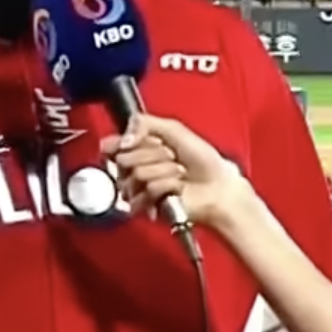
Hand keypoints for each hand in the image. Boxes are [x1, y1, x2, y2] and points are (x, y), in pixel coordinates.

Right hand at [104, 113, 255, 230]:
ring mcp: (140, 189)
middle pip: (124, 159)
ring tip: (178, 173)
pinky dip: (166, 187)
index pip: (114, 145)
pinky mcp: (146, 207)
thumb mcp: (173, 129)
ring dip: (164, 171)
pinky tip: (176, 188)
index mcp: (139, 149)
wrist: (217, 185)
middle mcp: (135, 168)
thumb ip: (143, 124)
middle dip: (154, 155)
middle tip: (172, 157)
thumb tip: (123, 140)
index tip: (138, 141)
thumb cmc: (202, 159)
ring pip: (137, 175)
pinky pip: (145, 193)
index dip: (124, 143)